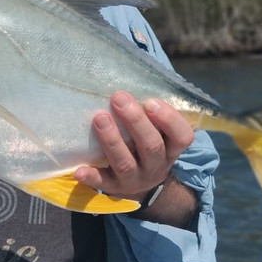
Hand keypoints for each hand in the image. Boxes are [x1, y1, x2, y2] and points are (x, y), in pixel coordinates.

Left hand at [74, 91, 194, 202]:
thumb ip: (149, 110)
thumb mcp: (157, 131)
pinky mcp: (114, 188)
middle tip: (118, 98)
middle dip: (135, 121)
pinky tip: (79, 170)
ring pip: (126, 163)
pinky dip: (92, 177)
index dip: (169, 119)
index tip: (150, 102)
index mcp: (170, 148)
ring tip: (98, 118)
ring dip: (112, 140)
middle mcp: (156, 165)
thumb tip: (127, 73)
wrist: (141, 185)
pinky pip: (103, 184)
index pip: (182, 136)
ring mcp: (135, 178)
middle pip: (151, 146)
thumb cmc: (145, 143)